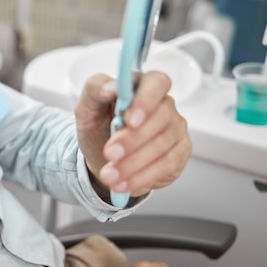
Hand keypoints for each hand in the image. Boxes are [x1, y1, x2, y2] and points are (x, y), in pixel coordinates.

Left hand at [75, 71, 191, 199]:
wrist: (103, 158)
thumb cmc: (98, 128)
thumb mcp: (86, 108)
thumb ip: (94, 90)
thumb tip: (110, 86)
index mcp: (142, 87)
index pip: (157, 82)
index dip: (146, 100)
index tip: (129, 119)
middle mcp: (164, 106)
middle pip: (162, 117)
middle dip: (133, 139)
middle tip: (110, 153)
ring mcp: (175, 129)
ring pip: (163, 145)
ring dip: (133, 162)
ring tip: (109, 173)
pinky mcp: (179, 154)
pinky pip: (166, 165)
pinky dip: (141, 177)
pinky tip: (122, 183)